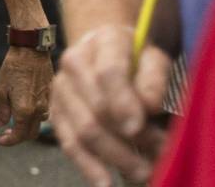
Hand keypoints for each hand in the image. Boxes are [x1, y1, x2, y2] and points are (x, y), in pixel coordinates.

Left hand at [0, 46, 52, 145]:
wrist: (31, 51)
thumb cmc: (14, 67)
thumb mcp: (2, 89)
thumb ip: (2, 111)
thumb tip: (1, 125)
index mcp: (25, 110)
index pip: (19, 135)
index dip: (9, 141)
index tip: (0, 140)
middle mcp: (39, 111)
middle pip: (31, 134)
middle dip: (19, 137)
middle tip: (7, 132)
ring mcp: (48, 104)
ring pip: (40, 124)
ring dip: (28, 126)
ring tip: (16, 119)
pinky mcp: (52, 97)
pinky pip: (45, 112)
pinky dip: (36, 116)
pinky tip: (27, 108)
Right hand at [51, 24, 169, 185]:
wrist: (106, 51)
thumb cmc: (137, 58)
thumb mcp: (154, 57)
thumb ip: (154, 78)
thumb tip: (148, 106)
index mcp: (102, 42)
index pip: (108, 73)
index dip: (123, 101)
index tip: (139, 126)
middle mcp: (73, 62)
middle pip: (96, 108)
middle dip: (129, 140)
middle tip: (159, 155)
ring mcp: (60, 88)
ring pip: (83, 130)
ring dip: (116, 156)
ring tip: (144, 172)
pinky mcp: (56, 112)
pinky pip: (68, 142)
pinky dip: (87, 166)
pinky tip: (105, 182)